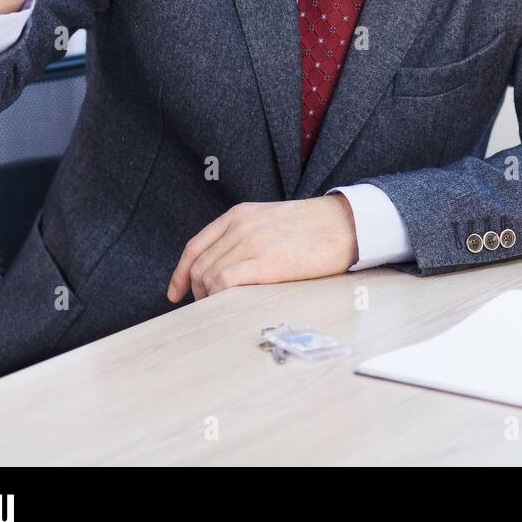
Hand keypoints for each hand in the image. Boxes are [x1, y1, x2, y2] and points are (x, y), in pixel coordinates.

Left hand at [166, 196, 358, 301]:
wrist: (345, 225)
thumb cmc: (313, 228)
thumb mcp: (270, 221)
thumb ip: (245, 235)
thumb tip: (223, 267)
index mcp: (240, 214)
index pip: (195, 246)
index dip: (180, 273)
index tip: (176, 293)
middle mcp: (240, 226)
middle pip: (199, 265)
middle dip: (197, 291)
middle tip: (208, 306)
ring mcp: (251, 242)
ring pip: (208, 276)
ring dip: (209, 298)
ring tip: (224, 307)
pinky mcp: (265, 262)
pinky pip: (224, 282)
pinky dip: (219, 297)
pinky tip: (230, 304)